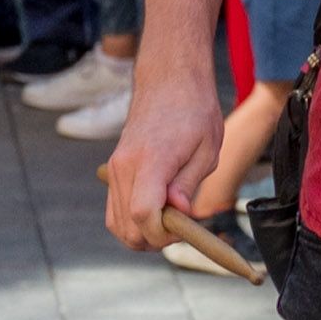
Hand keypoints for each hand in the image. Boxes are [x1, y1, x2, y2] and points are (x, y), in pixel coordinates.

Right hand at [98, 57, 230, 251]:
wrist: (168, 80)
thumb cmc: (194, 111)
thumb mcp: (206, 149)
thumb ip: (188, 185)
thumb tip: (178, 213)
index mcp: (150, 160)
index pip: (143, 213)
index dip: (163, 233)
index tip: (184, 229)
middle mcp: (124, 166)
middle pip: (126, 226)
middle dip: (154, 239)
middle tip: (181, 228)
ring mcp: (115, 168)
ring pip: (117, 223)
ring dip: (142, 233)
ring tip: (170, 222)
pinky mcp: (114, 169)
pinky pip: (114, 210)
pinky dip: (132, 222)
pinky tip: (156, 214)